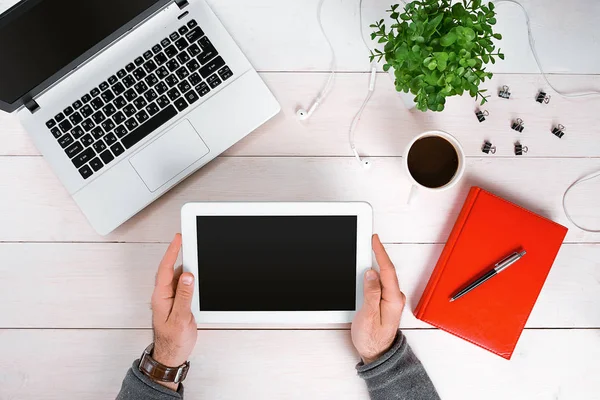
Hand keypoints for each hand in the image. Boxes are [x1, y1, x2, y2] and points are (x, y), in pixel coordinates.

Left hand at [150, 234, 197, 389]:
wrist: (171, 355)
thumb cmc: (172, 340)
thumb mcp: (180, 318)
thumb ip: (184, 296)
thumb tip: (187, 276)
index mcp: (160, 297)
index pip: (165, 268)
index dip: (172, 252)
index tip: (179, 239)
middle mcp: (164, 295)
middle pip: (172, 269)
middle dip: (181, 255)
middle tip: (191, 243)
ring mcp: (170, 299)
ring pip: (179, 278)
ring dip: (188, 269)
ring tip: (199, 261)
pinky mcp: (177, 303)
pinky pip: (183, 286)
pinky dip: (191, 281)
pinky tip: (199, 280)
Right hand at [351, 234, 405, 364]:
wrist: (377, 354)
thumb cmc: (372, 339)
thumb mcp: (368, 316)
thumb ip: (371, 293)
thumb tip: (371, 274)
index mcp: (393, 300)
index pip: (387, 270)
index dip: (380, 253)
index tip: (374, 240)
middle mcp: (395, 298)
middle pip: (386, 271)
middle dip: (377, 254)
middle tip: (368, 241)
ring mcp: (391, 300)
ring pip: (383, 277)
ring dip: (375, 264)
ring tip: (365, 252)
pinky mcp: (386, 302)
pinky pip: (381, 284)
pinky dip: (374, 275)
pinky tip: (367, 272)